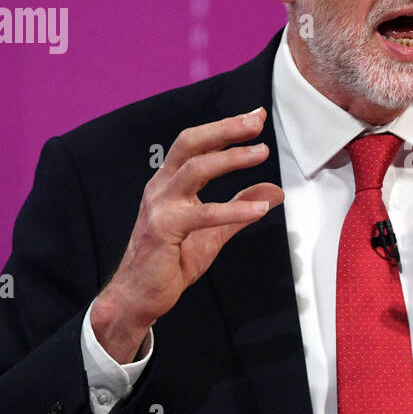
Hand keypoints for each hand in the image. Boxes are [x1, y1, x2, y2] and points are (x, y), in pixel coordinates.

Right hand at [92, 107, 283, 361]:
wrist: (139, 296)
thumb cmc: (171, 262)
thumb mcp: (214, 231)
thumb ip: (240, 209)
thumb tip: (273, 191)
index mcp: (169, 183)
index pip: (195, 144)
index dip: (224, 128)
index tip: (255, 116)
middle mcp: (161, 188)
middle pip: (190, 144)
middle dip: (225, 129)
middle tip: (256, 121)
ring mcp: (159, 207)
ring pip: (195, 170)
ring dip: (230, 158)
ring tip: (261, 153)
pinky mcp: (163, 230)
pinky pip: (202, 214)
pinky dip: (233, 210)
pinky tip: (260, 210)